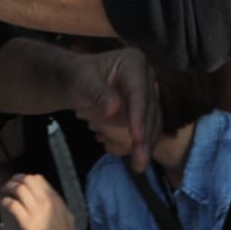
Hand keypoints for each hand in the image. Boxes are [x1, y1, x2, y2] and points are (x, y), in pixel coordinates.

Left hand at [1, 173, 75, 229]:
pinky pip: (13, 205)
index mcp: (55, 199)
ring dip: (9, 188)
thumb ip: (58, 205)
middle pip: (27, 180)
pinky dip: (6, 202)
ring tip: (5, 191)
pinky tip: (4, 203)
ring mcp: (36, 212)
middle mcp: (45, 202)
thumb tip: (51, 198)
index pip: (39, 179)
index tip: (22, 180)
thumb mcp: (67, 216)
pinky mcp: (27, 222)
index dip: (27, 177)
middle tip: (11, 183)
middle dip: (16, 179)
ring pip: (19, 189)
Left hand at [68, 48, 161, 172]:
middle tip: (139, 163)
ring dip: (146, 145)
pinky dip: (139, 142)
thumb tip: (113, 108)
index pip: (139, 93)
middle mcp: (146, 77)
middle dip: (145, 138)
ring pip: (153, 122)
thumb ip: (98, 93)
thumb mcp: (83, 81)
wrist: (77, 79)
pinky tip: (128, 154)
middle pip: (150, 111)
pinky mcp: (145, 107)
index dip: (139, 117)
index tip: (137, 138)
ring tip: (138, 166)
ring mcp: (147, 92)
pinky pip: (147, 127)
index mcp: (134, 64)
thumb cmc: (78, 76)